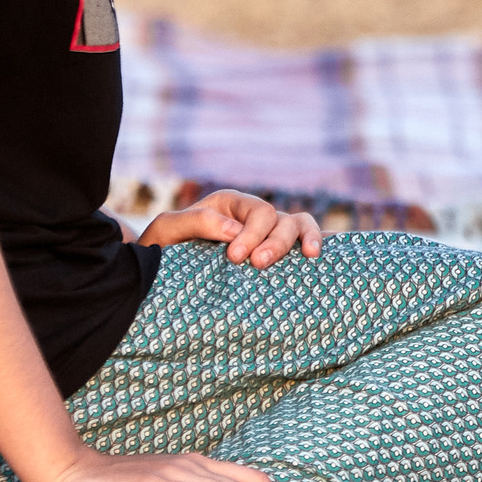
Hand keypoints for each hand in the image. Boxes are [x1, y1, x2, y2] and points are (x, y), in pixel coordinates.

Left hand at [137, 188, 322, 266]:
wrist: (160, 276)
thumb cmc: (162, 249)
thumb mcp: (166, 230)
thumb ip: (194, 222)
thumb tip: (234, 230)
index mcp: (229, 205)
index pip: (256, 212)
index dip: (251, 234)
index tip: (235, 258)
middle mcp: (252, 216)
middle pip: (279, 219)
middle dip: (274, 243)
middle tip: (258, 265)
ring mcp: (267, 235)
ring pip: (298, 225)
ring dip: (303, 239)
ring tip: (307, 257)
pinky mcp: (277, 257)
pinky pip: (304, 244)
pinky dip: (317, 243)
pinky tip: (321, 258)